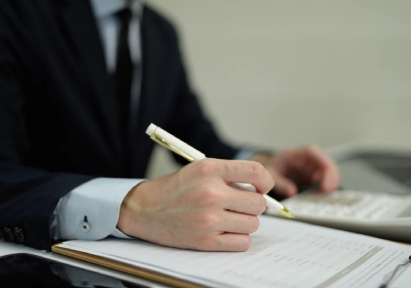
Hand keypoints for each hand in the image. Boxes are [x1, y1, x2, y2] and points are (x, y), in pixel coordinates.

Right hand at [117, 159, 273, 251]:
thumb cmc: (175, 188)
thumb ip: (230, 175)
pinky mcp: (205, 240)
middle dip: (253, 205)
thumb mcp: (200, 169)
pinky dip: (238, 238)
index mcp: (210, 170)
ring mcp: (208, 219)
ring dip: (245, 222)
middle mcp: (211, 193)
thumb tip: (262, 190)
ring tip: (228, 217)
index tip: (262, 187)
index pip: (256, 172)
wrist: (144, 209)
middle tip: (240, 205)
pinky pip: (242, 242)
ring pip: (253, 224)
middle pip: (258, 203)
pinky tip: (225, 231)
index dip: (266, 181)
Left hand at [255, 145, 339, 197]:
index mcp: (297, 154)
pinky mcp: (315, 178)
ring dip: (329, 184)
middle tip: (328, 189)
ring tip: (323, 196)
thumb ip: (281, 183)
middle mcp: (309, 160)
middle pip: (325, 163)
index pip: (313, 152)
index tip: (326, 173)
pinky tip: (319, 197)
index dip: (323, 161)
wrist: (269, 173)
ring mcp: (313, 169)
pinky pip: (324, 183)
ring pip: (328, 174)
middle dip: (331, 175)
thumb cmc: (273, 169)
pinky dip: (325, 190)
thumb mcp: (272, 175)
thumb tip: (292, 192)